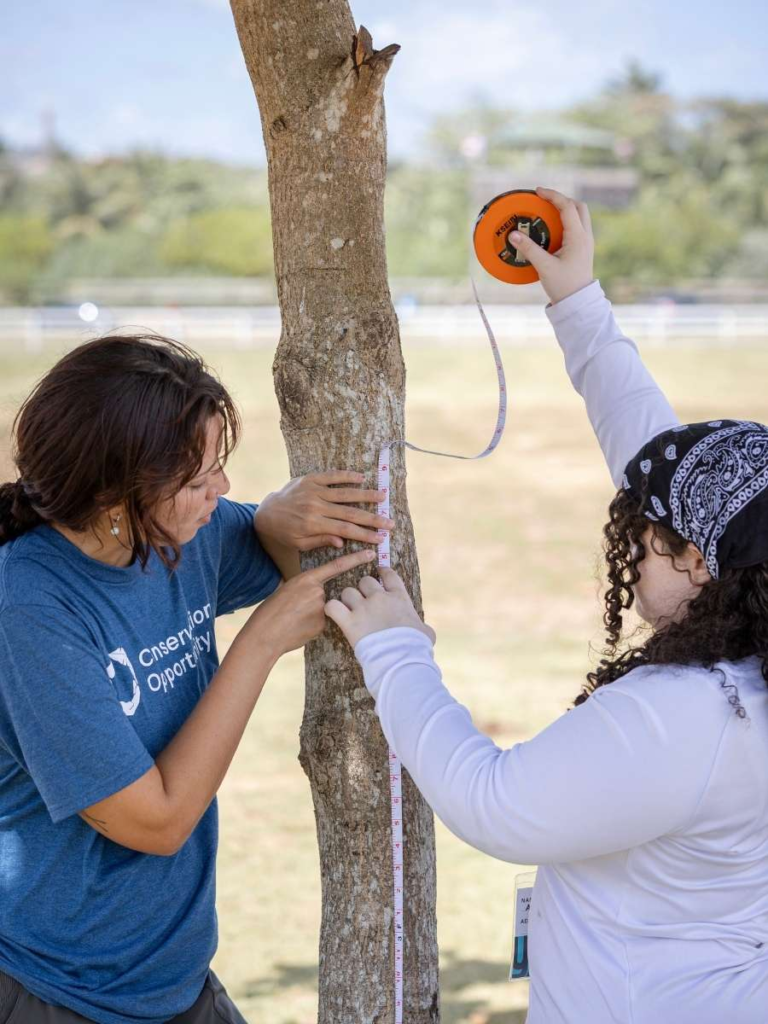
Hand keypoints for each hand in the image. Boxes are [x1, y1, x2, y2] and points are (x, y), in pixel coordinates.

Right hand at [242, 548, 376, 657]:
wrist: (265, 634)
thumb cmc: (272, 611)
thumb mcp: (288, 589)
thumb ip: (307, 588)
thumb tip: (319, 593)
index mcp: (308, 579)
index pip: (337, 566)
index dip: (355, 559)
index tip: (371, 554)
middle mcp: (318, 591)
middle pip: (329, 592)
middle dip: (319, 601)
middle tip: (298, 611)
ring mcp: (322, 608)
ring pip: (327, 609)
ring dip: (315, 614)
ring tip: (296, 621)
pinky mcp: (323, 624)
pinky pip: (324, 621)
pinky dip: (314, 625)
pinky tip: (300, 629)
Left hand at [254, 471, 392, 551]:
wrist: (265, 512)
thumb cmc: (284, 532)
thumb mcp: (300, 543)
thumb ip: (321, 540)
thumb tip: (342, 541)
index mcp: (313, 524)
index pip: (346, 529)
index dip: (365, 534)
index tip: (380, 538)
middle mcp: (316, 506)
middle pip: (350, 513)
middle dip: (372, 518)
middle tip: (389, 522)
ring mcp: (314, 491)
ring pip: (345, 493)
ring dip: (366, 494)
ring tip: (383, 496)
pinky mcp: (310, 479)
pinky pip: (331, 476)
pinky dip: (347, 476)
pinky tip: (361, 477)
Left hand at [324, 568, 435, 648]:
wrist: (401, 658)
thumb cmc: (416, 646)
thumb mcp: (425, 632)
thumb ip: (422, 626)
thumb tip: (424, 631)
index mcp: (399, 598)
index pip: (389, 575)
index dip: (383, 572)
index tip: (380, 573)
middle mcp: (379, 598)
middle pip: (365, 581)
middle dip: (363, 589)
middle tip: (364, 601)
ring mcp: (363, 608)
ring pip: (347, 592)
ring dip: (347, 600)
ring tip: (349, 610)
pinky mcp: (349, 622)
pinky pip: (333, 606)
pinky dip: (332, 609)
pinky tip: (336, 615)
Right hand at [510, 186, 594, 305]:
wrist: (577, 303)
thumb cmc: (563, 286)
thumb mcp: (544, 267)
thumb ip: (529, 249)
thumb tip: (513, 235)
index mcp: (578, 237)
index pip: (567, 207)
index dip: (552, 195)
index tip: (538, 191)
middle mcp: (585, 237)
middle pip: (578, 207)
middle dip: (561, 200)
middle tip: (544, 201)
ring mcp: (586, 243)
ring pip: (579, 217)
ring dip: (564, 210)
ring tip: (546, 213)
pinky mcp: (582, 250)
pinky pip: (575, 228)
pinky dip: (564, 223)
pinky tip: (551, 230)